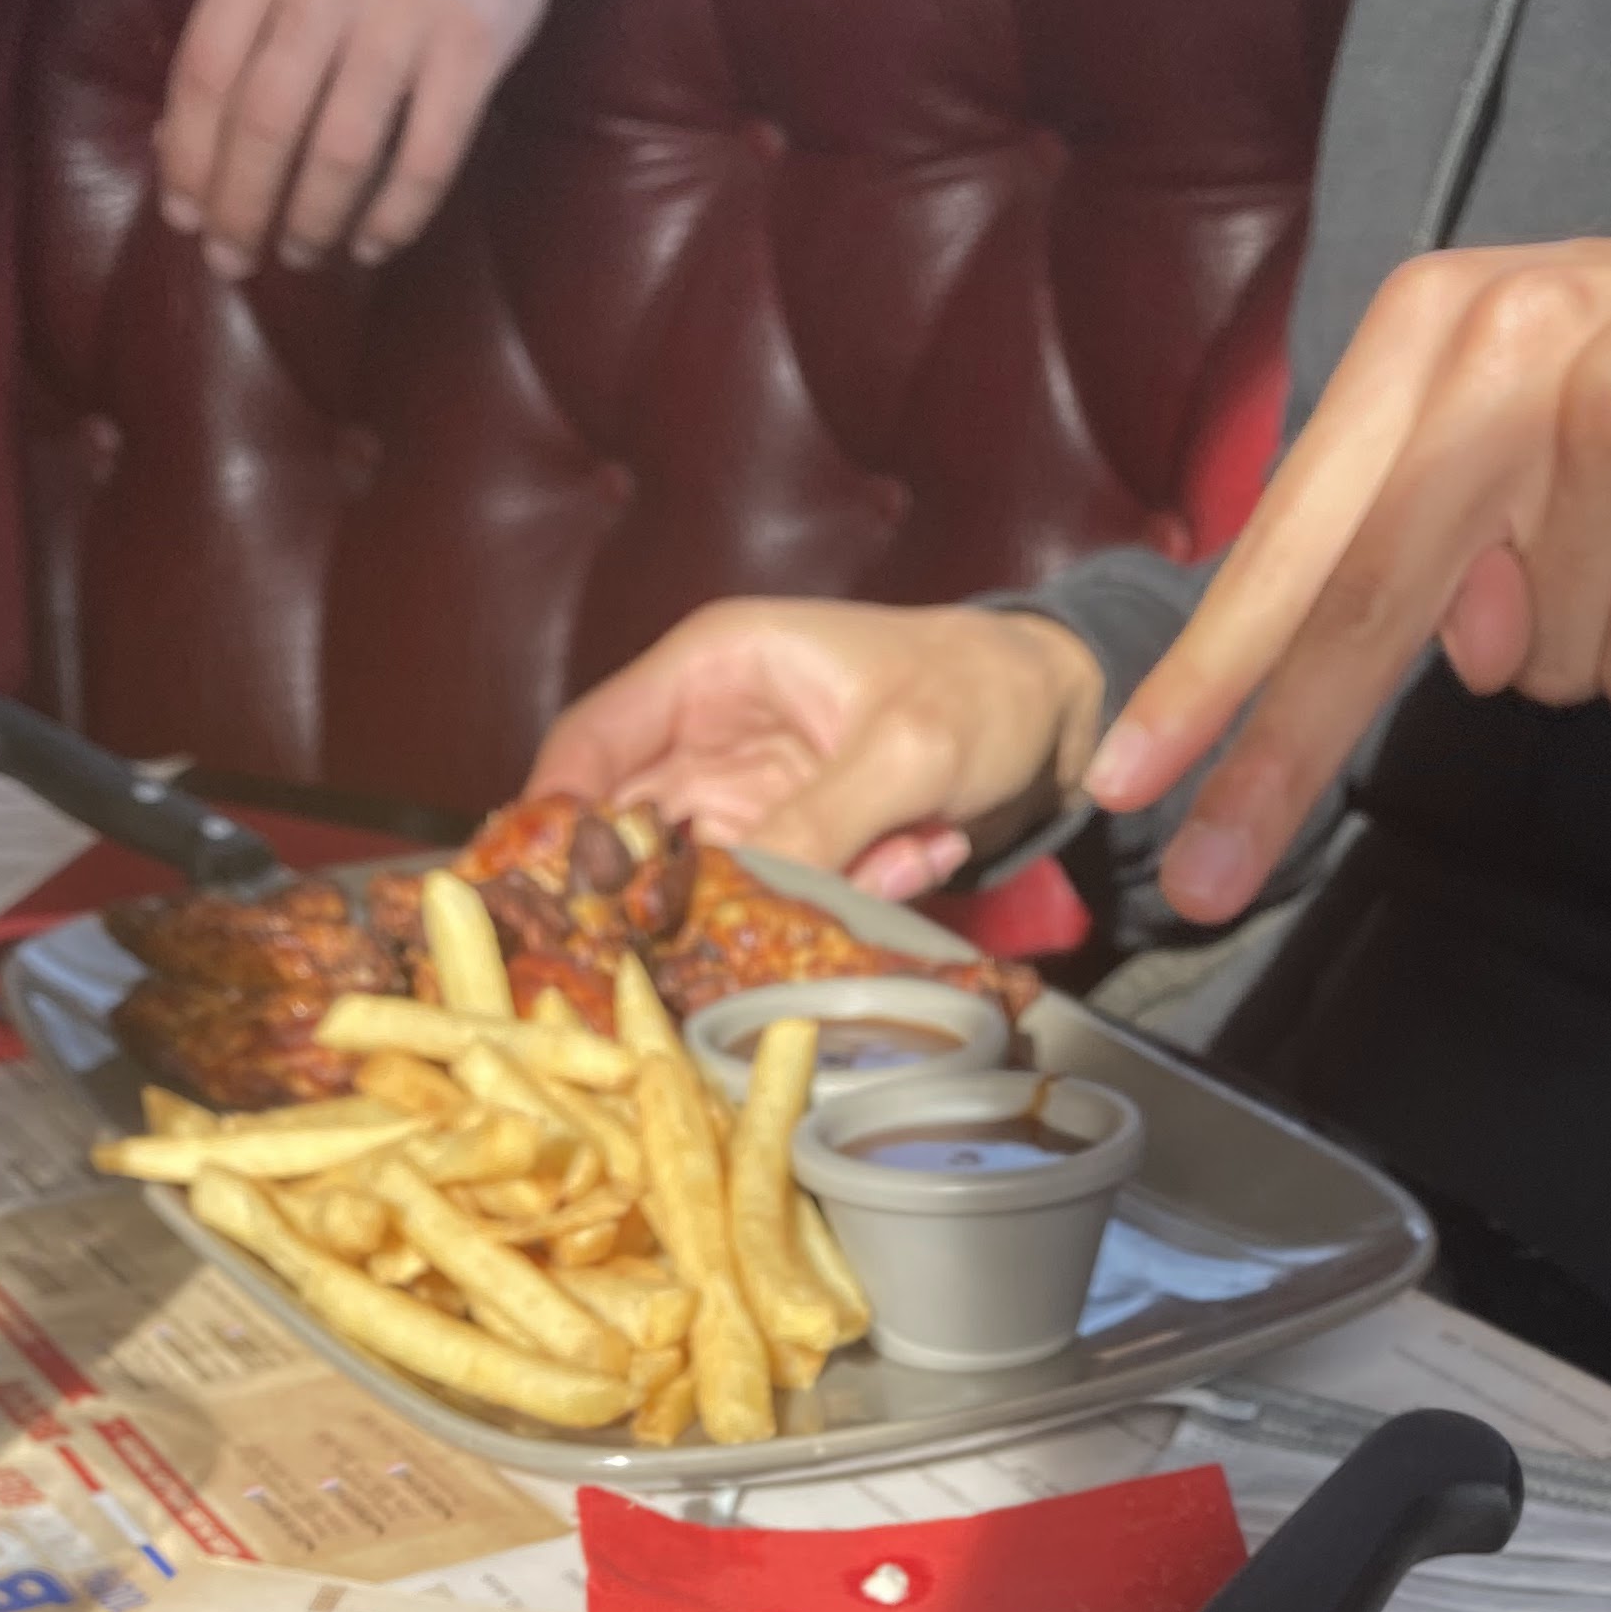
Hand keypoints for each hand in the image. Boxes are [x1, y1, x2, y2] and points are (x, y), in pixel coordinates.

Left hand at [158, 0, 564, 280]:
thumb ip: (236, 15)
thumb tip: (179, 140)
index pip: (209, 68)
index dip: (188, 156)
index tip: (182, 215)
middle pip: (266, 120)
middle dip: (239, 207)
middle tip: (231, 259)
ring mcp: (410, 8)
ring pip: (343, 149)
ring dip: (311, 220)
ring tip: (297, 253)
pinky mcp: (476, 41)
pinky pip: (429, 158)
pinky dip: (396, 217)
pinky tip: (371, 243)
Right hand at [532, 598, 1107, 899]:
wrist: (1056, 715)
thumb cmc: (979, 691)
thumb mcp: (907, 751)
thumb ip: (820, 822)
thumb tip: (736, 896)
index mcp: (710, 671)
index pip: (588, 746)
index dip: (554, 823)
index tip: (554, 903)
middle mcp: (708, 736)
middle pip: (626, 831)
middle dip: (675, 891)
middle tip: (712, 940)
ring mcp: (745, 798)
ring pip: (707, 882)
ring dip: (790, 896)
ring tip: (899, 853)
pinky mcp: (789, 845)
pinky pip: (774, 899)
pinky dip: (843, 896)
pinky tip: (923, 851)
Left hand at [1087, 224, 1610, 922]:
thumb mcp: (1525, 434)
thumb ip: (1433, 539)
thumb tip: (1452, 649)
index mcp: (1427, 328)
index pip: (1294, 536)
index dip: (1209, 674)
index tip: (1131, 783)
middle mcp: (1501, 343)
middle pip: (1363, 607)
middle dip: (1282, 759)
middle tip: (1202, 883)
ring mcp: (1608, 398)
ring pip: (1532, 663)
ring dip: (1603, 645)